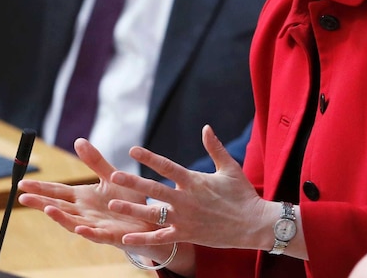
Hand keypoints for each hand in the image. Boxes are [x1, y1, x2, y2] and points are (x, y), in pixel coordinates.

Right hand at [18, 138, 174, 262]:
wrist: (149, 220)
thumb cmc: (127, 200)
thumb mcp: (110, 176)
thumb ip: (95, 161)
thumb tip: (79, 140)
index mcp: (83, 197)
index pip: (56, 191)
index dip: (40, 187)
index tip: (21, 183)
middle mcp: (84, 212)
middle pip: (58, 206)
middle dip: (41, 202)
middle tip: (23, 196)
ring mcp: (95, 225)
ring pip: (73, 222)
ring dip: (60, 217)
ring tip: (47, 209)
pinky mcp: (111, 235)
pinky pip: (97, 235)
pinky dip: (87, 232)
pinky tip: (79, 228)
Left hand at [108, 125, 274, 251]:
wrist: (254, 224)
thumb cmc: (243, 194)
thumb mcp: (230, 168)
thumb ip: (215, 147)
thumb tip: (206, 127)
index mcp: (195, 181)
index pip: (167, 166)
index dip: (149, 157)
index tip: (132, 150)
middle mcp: (187, 199)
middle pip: (154, 188)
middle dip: (133, 181)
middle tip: (114, 175)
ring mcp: (185, 219)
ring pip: (153, 213)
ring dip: (132, 208)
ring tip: (113, 203)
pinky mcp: (187, 235)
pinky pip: (161, 237)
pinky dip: (143, 238)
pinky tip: (126, 237)